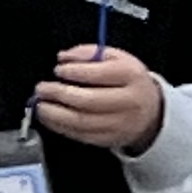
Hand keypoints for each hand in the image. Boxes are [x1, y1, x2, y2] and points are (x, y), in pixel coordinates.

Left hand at [36, 41, 168, 154]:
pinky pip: (81, 135)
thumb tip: (64, 58)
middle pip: (88, 100)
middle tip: (41, 88)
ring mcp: (121, 123)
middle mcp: (129, 101)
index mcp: (131, 76)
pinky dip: (59, 127)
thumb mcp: (115, 58)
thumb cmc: (126, 80)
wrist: (150, 111)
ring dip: (54, 114)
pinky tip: (48, 118)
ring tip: (40, 105)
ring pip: (82, 122)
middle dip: (58, 94)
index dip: (74, 72)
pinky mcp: (111, 139)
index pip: (99, 74)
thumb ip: (89, 53)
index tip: (58, 69)